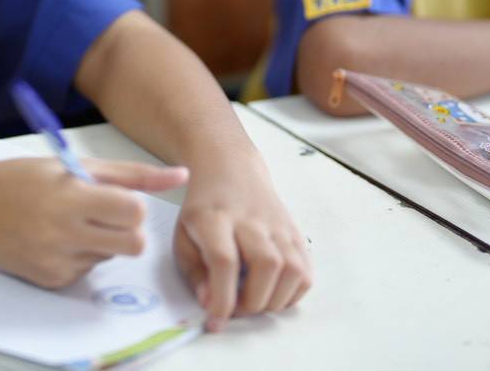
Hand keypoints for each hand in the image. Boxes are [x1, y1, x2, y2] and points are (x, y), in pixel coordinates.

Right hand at [0, 158, 187, 288]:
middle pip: (133, 244)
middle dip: (128, 230)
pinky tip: (55, 239)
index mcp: (71, 197)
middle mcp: (64, 233)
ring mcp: (57, 261)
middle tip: (105, 216)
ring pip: (111, 257)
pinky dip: (80, 255)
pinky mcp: (51, 280)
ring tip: (71, 222)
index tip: (117, 199)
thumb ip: (131, 174)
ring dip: (102, 241)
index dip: (133, 206)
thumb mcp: (74, 165)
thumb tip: (181, 175)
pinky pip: (87, 271)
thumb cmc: (22, 179)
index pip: (134, 213)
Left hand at [173, 154, 310, 330]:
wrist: (230, 169)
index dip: (222, 296)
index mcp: (214, 217)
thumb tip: (210, 305)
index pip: (224, 259)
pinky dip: (293, 292)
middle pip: (265, 265)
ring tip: (255, 301)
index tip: (216, 320)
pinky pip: (305, 270)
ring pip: (292, 268)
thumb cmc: (204, 209)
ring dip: (275, 300)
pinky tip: (272, 291)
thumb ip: (195, 274)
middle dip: (252, 301)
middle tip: (236, 309)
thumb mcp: (184, 237)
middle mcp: (250, 219)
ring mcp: (277, 224)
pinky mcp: (294, 232)